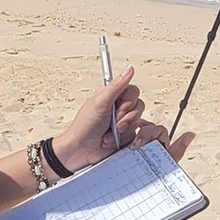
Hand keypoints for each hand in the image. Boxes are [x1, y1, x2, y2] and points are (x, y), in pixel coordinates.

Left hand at [51, 67, 195, 171]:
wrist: (81, 150)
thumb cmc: (85, 126)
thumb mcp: (100, 102)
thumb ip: (117, 85)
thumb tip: (130, 68)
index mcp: (112, 96)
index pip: (132, 91)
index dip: (127, 101)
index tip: (116, 108)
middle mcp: (119, 108)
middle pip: (138, 106)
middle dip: (125, 118)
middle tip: (112, 123)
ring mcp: (123, 123)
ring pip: (138, 121)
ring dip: (123, 130)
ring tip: (108, 135)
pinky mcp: (126, 136)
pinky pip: (136, 135)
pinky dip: (124, 139)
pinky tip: (112, 141)